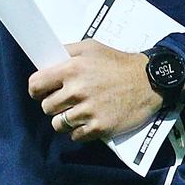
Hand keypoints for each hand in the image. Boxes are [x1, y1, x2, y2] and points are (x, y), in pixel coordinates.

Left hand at [28, 39, 162, 141]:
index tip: (40, 92)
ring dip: (64, 120)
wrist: (149, 81)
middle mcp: (77, 91)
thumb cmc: (117, 62)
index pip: (36, 85)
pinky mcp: (101, 127)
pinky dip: (78, 132)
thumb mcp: (90, 47)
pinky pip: (76, 136)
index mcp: (71, 69)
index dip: (36, 90)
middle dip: (53, 105)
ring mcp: (89, 111)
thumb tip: (45, 61)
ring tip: (75, 113)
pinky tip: (86, 122)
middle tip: (64, 102)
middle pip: (46, 107)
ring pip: (59, 124)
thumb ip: (66, 52)